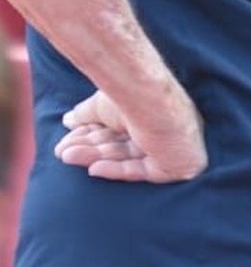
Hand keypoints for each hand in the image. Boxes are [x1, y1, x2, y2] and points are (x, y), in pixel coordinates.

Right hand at [54, 88, 207, 182]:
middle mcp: (158, 128)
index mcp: (146, 113)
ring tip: (67, 156)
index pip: (115, 130)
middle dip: (89, 149)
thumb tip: (69, 120)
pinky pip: (141, 171)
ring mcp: (167, 146)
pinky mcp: (173, 164)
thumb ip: (87, 115)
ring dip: (95, 158)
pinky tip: (93, 169)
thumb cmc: (130, 95)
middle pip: (118, 145)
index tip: (64, 142)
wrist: (151, 98)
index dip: (88, 137)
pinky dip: (116, 170)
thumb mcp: (101, 104)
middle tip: (61, 152)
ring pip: (125, 157)